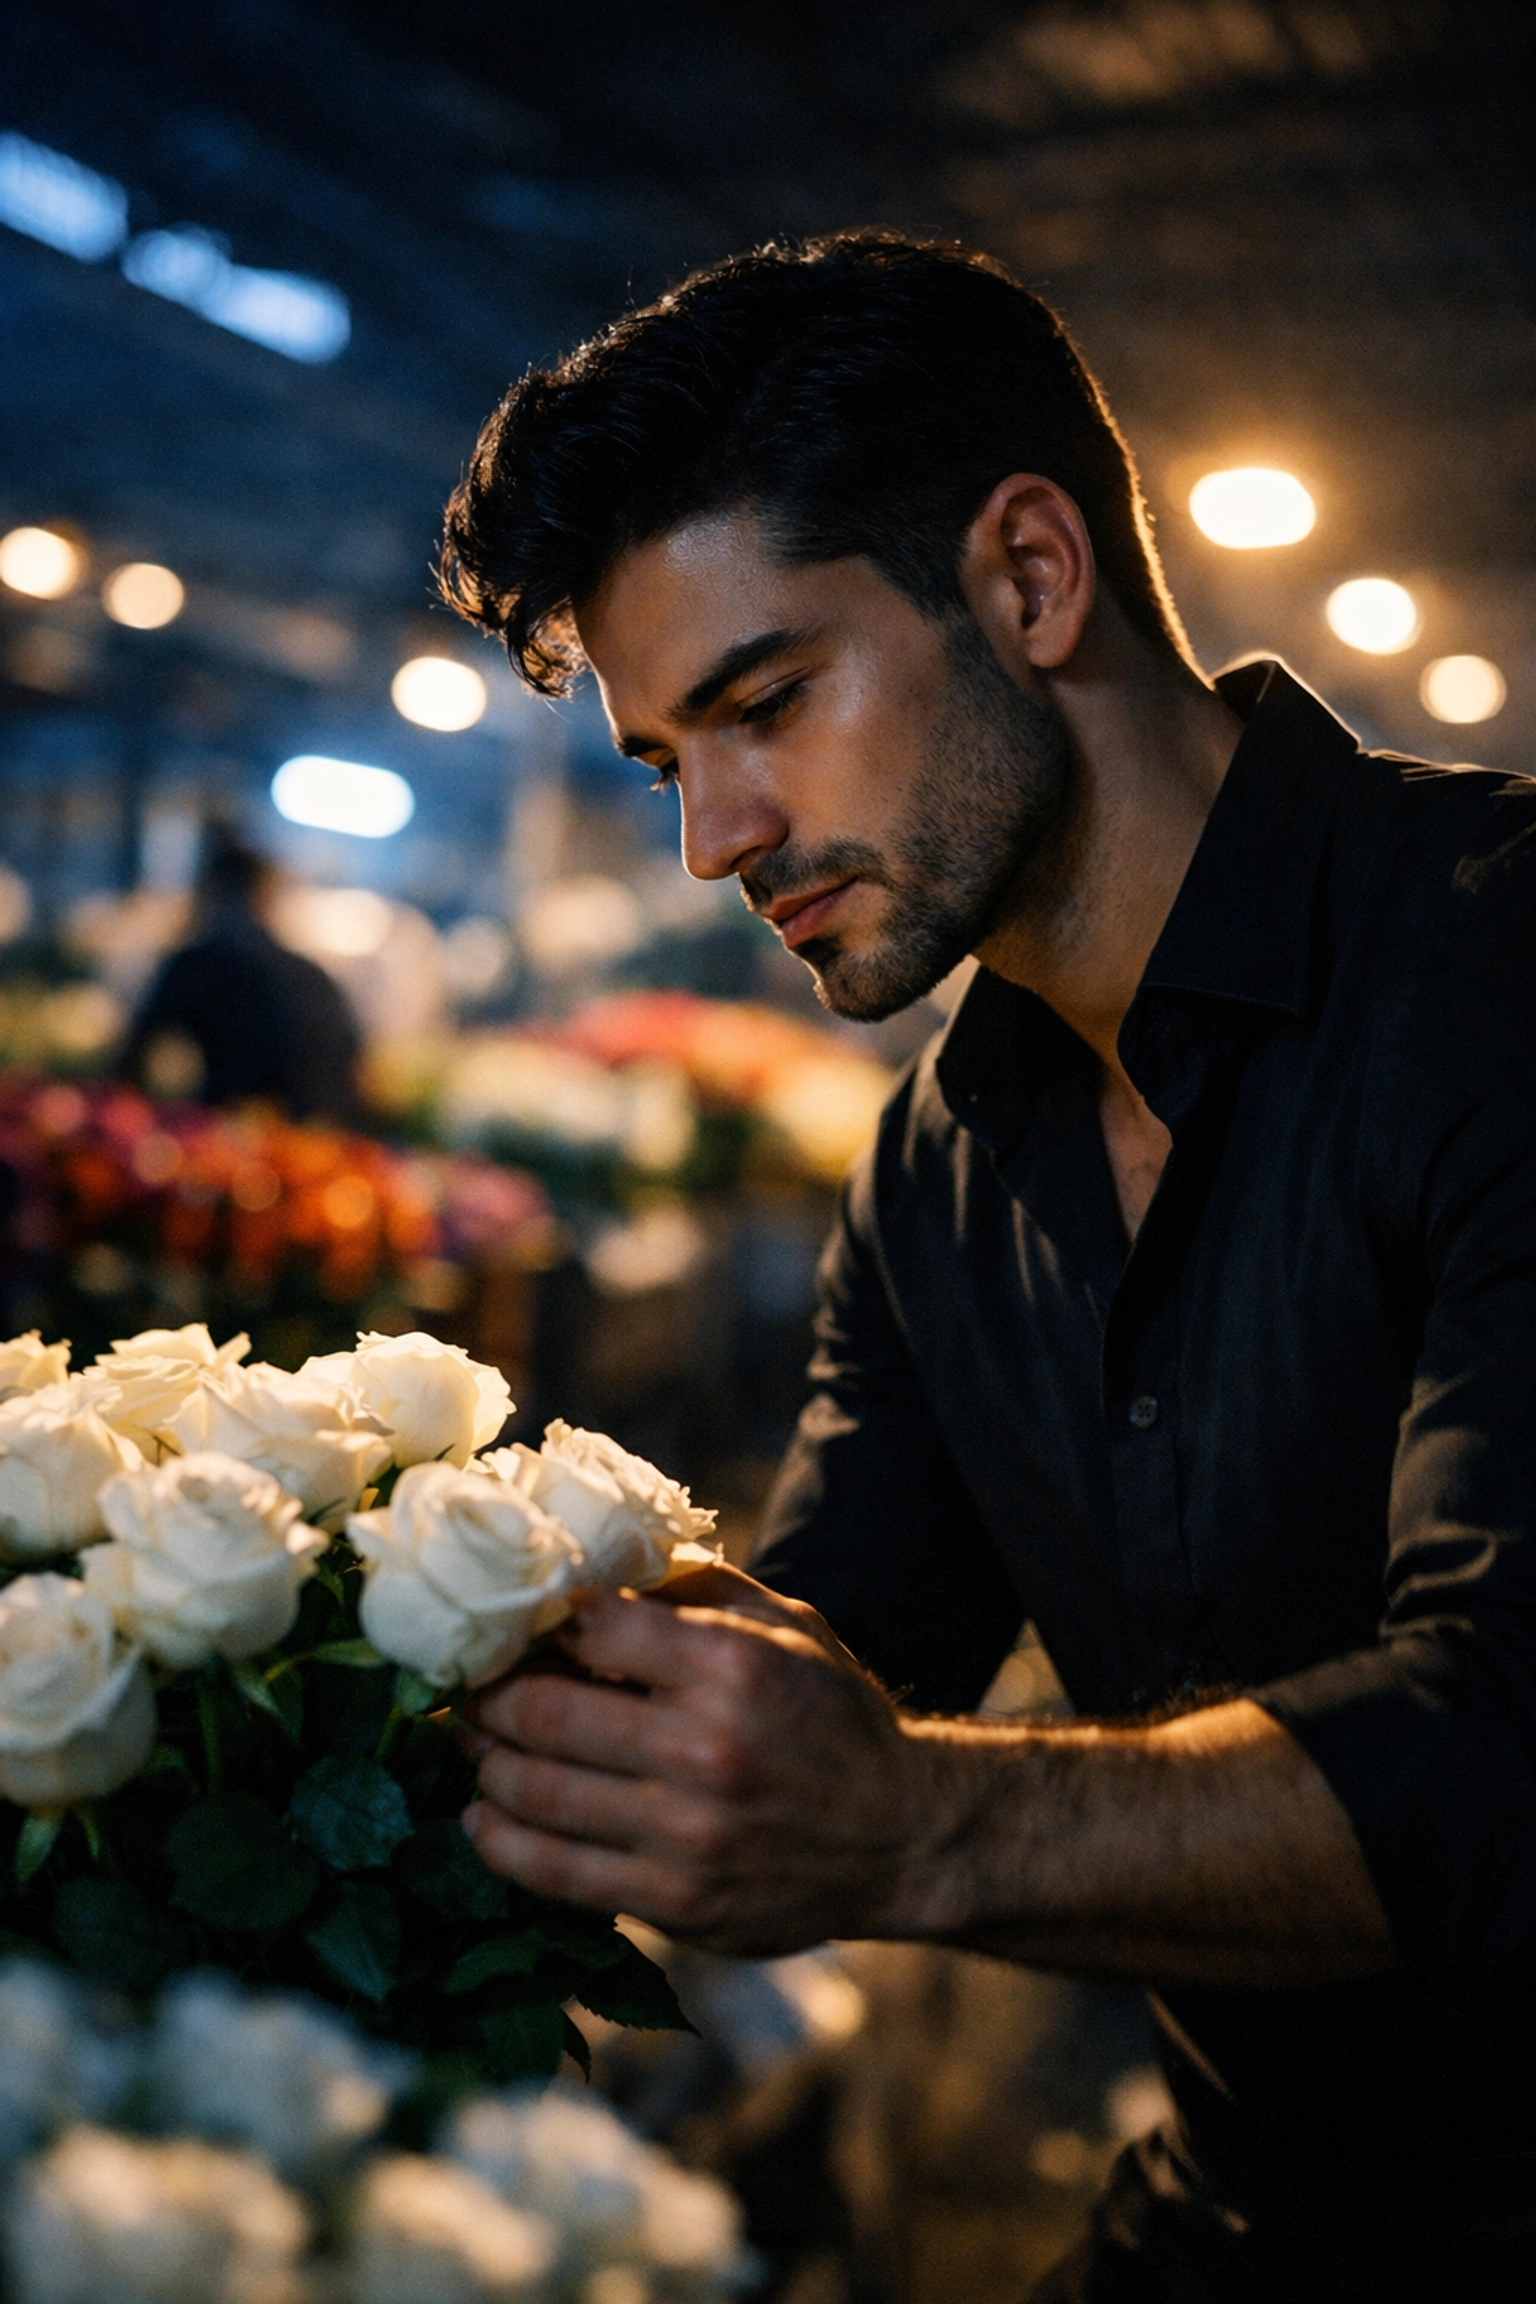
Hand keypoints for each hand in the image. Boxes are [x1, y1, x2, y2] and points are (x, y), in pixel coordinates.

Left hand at [462, 1578, 937, 1956]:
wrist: (904, 1835)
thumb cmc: (834, 1716)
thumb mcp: (787, 1625)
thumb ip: (694, 1588)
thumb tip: (594, 1565)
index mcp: (729, 1665)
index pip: (588, 1626)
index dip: (532, 1619)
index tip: (508, 1621)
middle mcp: (704, 1749)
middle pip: (541, 1712)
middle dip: (484, 1693)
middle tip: (464, 1684)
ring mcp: (686, 1835)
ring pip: (532, 1793)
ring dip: (482, 1763)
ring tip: (472, 1743)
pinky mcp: (675, 1902)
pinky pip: (555, 1874)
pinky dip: (500, 1842)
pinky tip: (484, 1817)